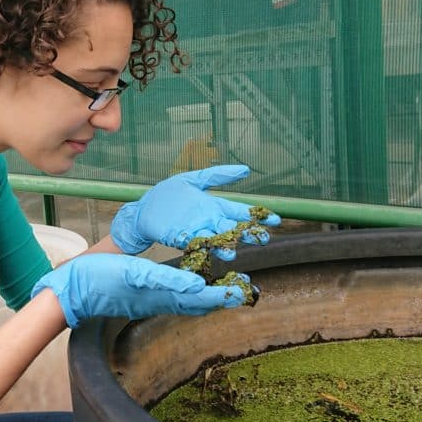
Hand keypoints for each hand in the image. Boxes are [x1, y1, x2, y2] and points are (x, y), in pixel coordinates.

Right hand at [31, 253, 247, 328]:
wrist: (74, 290)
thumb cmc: (102, 279)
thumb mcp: (135, 272)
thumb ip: (166, 279)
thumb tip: (198, 284)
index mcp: (164, 296)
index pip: (203, 299)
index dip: (226, 296)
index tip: (247, 292)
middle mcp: (163, 302)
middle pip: (201, 304)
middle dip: (224, 298)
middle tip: (245, 290)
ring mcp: (154, 301)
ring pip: (190, 302)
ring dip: (210, 297)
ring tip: (227, 288)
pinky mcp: (145, 297)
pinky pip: (177, 297)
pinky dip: (192, 292)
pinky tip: (192, 285)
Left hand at [110, 165, 280, 257]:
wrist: (145, 208)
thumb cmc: (170, 194)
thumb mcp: (195, 179)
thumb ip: (218, 175)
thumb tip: (246, 169)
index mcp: (214, 207)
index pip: (240, 212)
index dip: (257, 216)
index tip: (275, 220)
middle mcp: (209, 221)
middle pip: (232, 229)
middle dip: (247, 234)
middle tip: (262, 239)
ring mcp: (195, 231)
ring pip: (214, 240)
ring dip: (223, 247)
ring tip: (232, 252)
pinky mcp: (179, 237)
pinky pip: (192, 243)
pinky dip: (199, 247)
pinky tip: (206, 250)